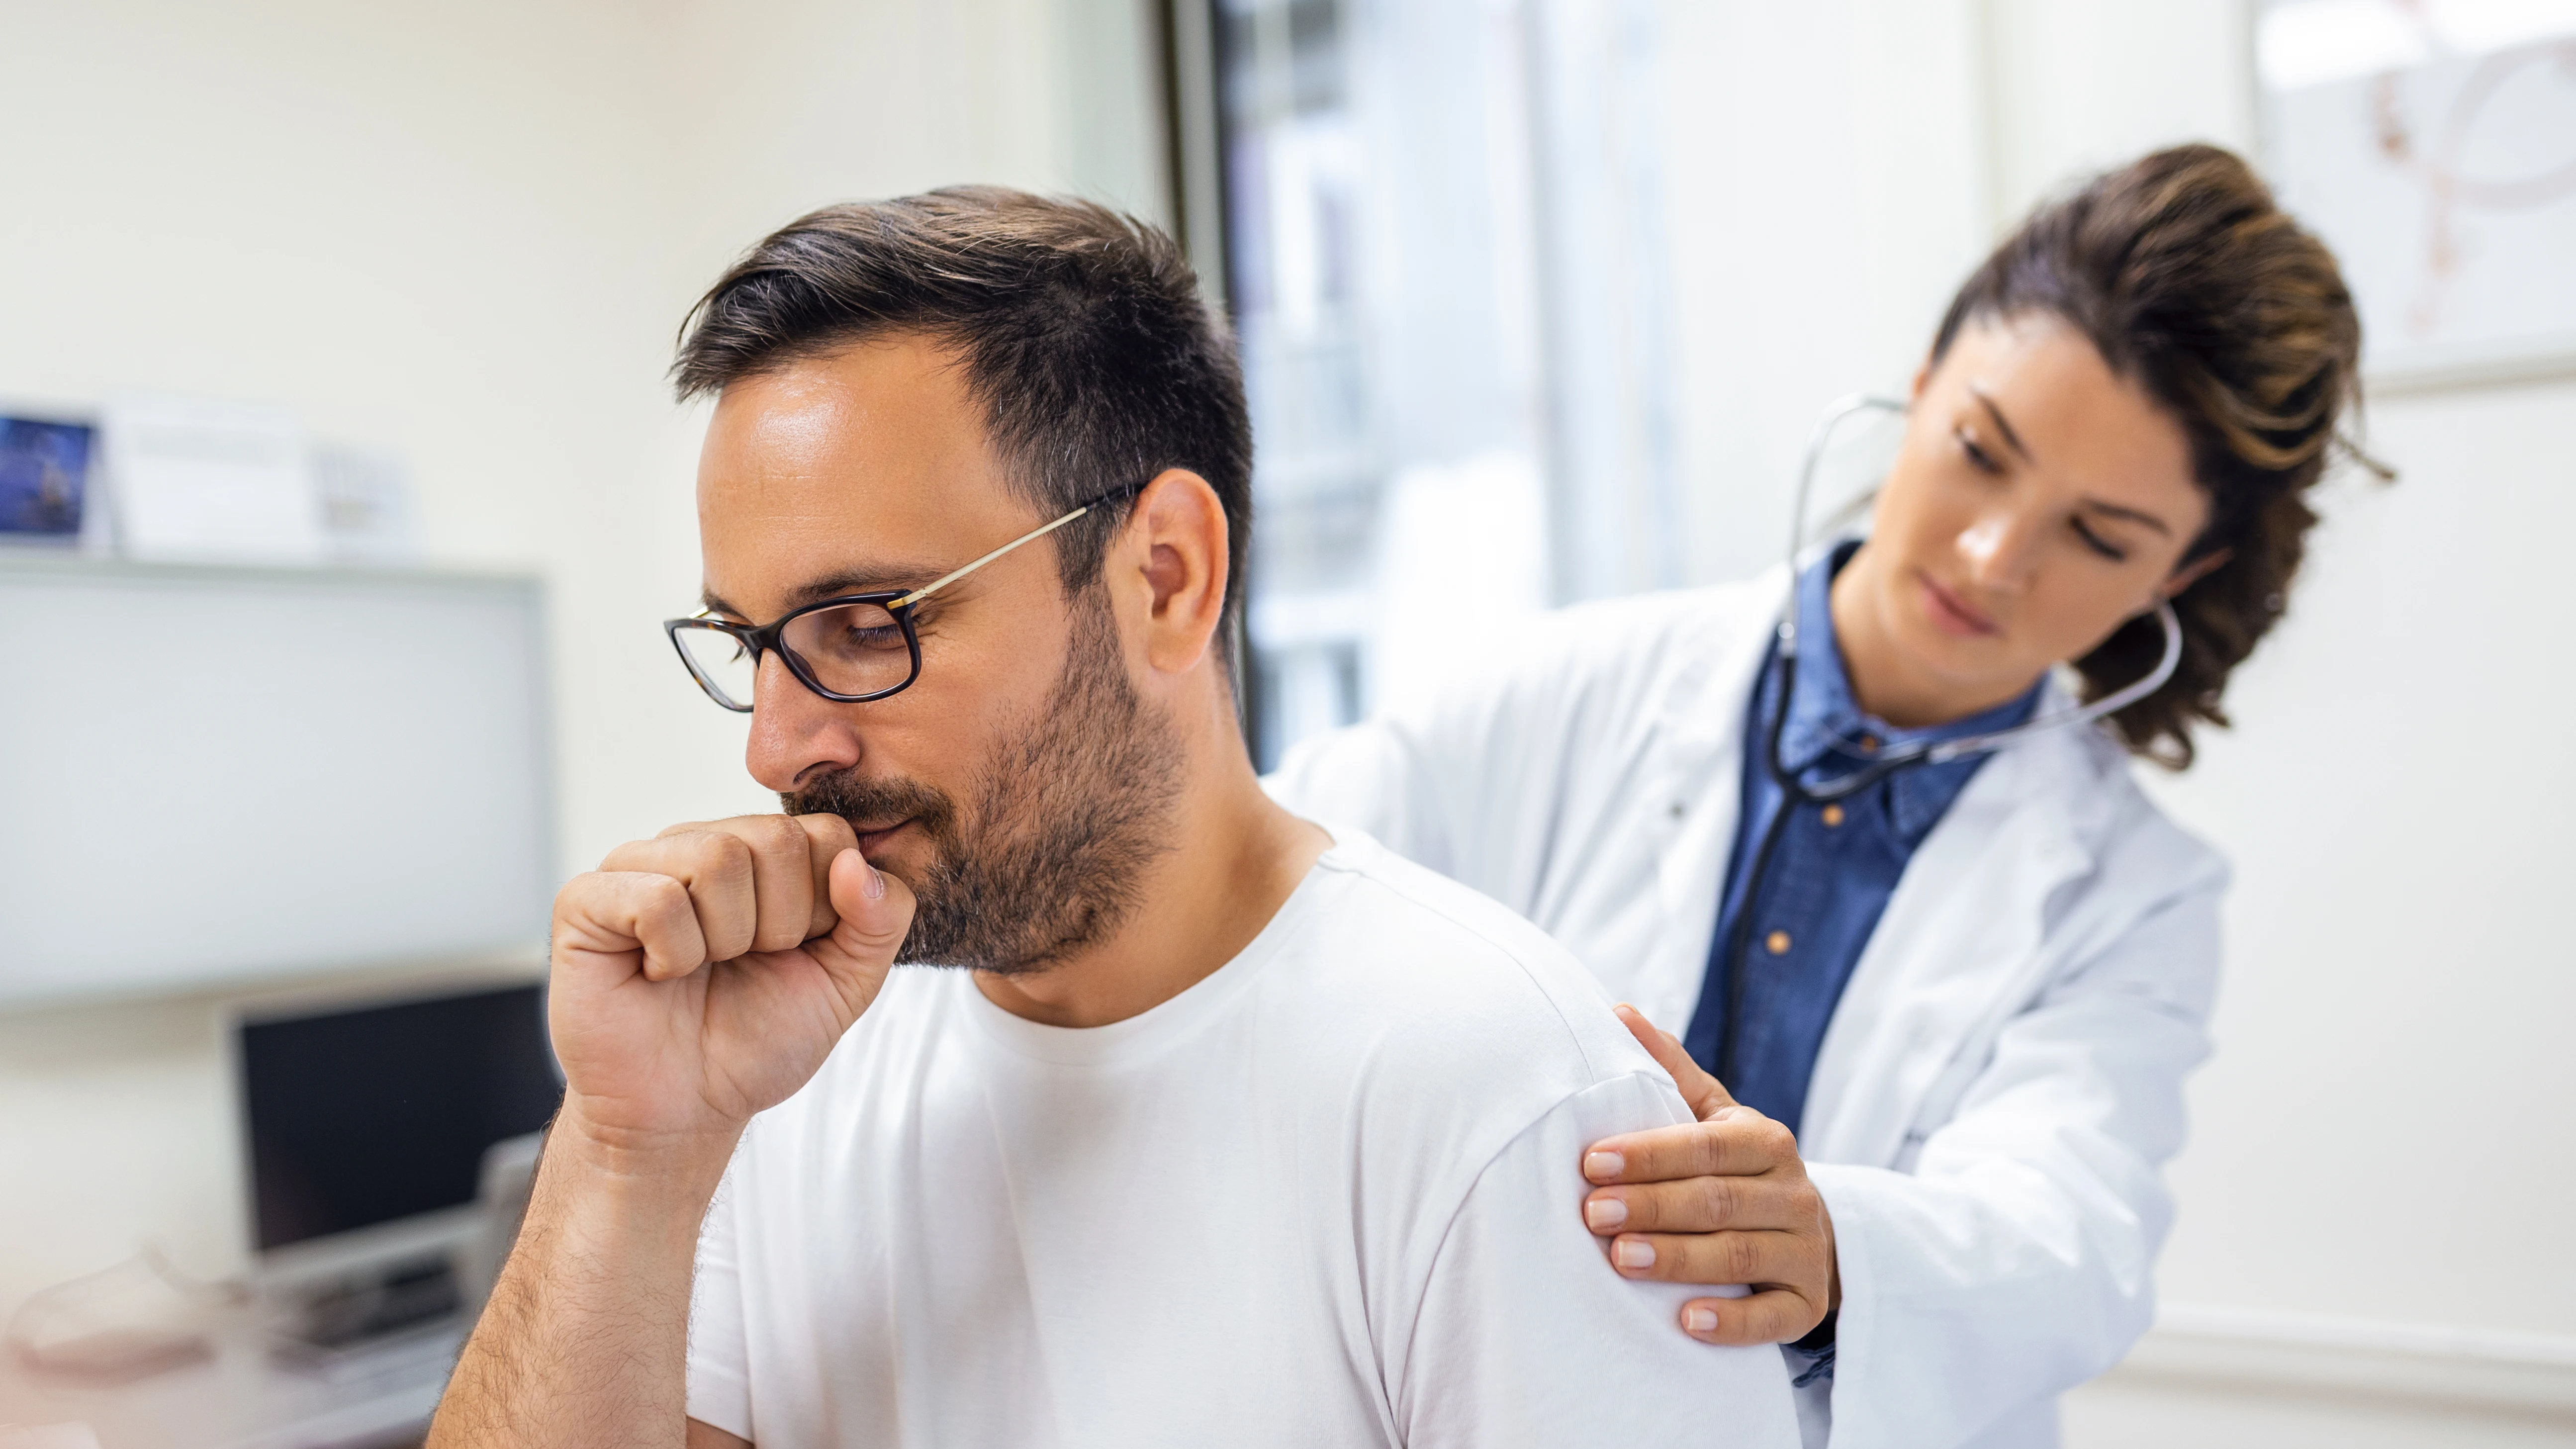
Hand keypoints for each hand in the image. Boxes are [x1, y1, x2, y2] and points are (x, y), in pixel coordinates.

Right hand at [546, 813, 914, 1160]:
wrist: (685, 1111)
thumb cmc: (757, 1041)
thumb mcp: (845, 983)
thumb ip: (881, 920)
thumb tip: (858, 863)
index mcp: (759, 853)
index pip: (826, 834)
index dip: (824, 911)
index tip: (792, 954)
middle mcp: (698, 843)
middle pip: (774, 839)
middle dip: (778, 927)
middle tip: (742, 965)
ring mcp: (637, 865)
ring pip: (718, 857)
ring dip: (726, 939)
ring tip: (701, 969)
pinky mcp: (585, 899)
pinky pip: (656, 897)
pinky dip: (673, 953)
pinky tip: (657, 974)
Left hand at [1582, 1005, 1836, 1344]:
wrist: (1804, 1233)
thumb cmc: (1735, 1168)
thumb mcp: (1713, 1118)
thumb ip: (1669, 1071)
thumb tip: (1617, 1012)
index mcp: (1767, 1141)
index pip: (1706, 1145)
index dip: (1649, 1154)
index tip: (1590, 1162)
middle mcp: (1794, 1193)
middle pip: (1717, 1201)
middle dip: (1652, 1206)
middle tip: (1592, 1213)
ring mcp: (1805, 1252)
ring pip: (1739, 1256)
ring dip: (1678, 1259)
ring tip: (1621, 1260)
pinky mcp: (1806, 1306)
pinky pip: (1771, 1318)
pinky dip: (1730, 1322)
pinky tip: (1686, 1323)